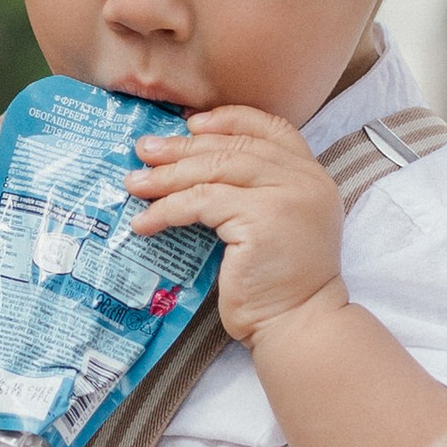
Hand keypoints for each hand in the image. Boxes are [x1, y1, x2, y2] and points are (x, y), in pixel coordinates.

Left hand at [130, 108, 344, 347]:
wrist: (298, 326)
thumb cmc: (278, 286)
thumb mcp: (274, 225)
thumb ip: (255, 193)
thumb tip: (192, 166)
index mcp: (311, 176)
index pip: (271, 128)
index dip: (228, 120)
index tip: (190, 124)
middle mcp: (305, 180)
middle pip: (234, 148)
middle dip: (183, 148)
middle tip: (143, 152)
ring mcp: (286, 196)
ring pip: (214, 170)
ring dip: (167, 177)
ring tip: (134, 184)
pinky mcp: (262, 218)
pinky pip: (202, 202)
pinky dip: (168, 209)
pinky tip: (146, 222)